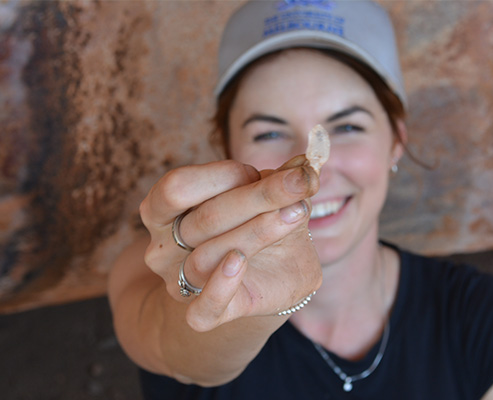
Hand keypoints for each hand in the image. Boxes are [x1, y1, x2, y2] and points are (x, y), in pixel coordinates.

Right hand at [139, 156, 321, 331]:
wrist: (262, 278)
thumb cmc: (256, 229)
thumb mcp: (267, 200)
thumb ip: (280, 181)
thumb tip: (304, 166)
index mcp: (164, 210)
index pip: (178, 187)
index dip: (225, 174)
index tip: (267, 173)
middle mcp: (164, 246)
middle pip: (204, 218)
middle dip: (259, 196)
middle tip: (301, 182)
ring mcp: (181, 282)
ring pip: (209, 256)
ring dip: (257, 231)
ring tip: (295, 214)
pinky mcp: (204, 312)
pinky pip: (202, 309)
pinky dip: (220, 287)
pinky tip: (240, 262)